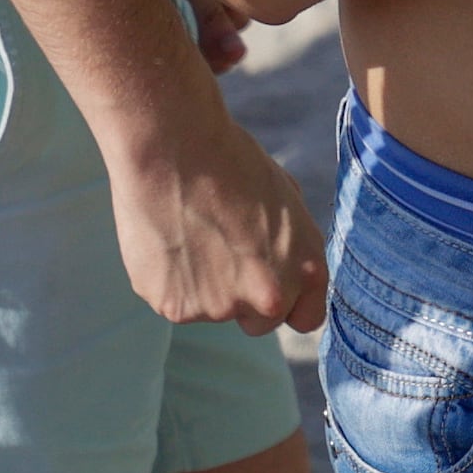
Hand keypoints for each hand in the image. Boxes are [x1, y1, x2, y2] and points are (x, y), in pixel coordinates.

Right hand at [107, 93, 325, 333]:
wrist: (174, 150)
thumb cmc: (231, 162)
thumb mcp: (287, 202)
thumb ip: (290, 248)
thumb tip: (283, 268)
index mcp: (305, 270)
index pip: (305, 318)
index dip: (287, 299)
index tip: (268, 280)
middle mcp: (268, 297)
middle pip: (257, 323)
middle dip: (243, 297)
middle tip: (221, 249)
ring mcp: (219, 309)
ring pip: (211, 309)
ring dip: (202, 284)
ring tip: (189, 232)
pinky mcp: (175, 308)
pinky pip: (174, 301)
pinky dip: (170, 279)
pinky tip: (167, 238)